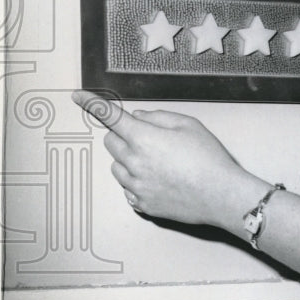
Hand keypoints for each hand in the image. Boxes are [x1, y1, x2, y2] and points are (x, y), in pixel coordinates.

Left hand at [72, 90, 259, 226]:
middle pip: (110, 142)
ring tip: (158, 161)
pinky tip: (158, 179)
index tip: (78, 96)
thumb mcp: (190, 125)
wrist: (221, 195)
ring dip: (128, 159)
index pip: (110, 116)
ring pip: (116, 167)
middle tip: (148, 137)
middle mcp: (133, 162)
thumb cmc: (210, 159)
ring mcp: (135, 185)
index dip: (92, 103)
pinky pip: (126, 188)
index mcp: (144, 138)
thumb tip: (139, 118)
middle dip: (123, 135)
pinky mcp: (141, 203)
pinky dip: (135, 180)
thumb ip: (160, 117)